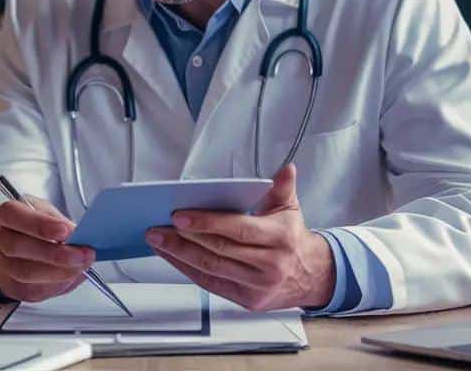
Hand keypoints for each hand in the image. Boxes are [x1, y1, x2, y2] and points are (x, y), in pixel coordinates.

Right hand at [0, 196, 94, 302]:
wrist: (26, 252)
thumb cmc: (39, 228)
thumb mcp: (50, 215)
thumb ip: (62, 223)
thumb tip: (80, 235)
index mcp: (9, 215)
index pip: (12, 214)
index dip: (39, 224)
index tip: (65, 230)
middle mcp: (2, 239)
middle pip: (17, 247)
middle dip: (54, 253)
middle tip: (81, 254)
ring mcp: (5, 265)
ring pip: (26, 273)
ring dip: (59, 271)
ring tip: (81, 265)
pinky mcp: (16, 287)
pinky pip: (35, 289)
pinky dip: (58, 283)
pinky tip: (71, 275)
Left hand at [145, 164, 335, 311]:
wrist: (311, 277)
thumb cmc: (292, 239)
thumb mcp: (290, 210)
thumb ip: (281, 188)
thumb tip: (285, 169)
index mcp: (279, 238)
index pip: (238, 229)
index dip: (206, 223)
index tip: (179, 216)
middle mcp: (269, 265)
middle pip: (219, 250)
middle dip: (184, 239)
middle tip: (158, 227)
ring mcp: (257, 285)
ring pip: (211, 269)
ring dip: (179, 255)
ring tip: (158, 240)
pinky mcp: (247, 300)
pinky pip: (211, 284)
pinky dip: (188, 270)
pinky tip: (173, 257)